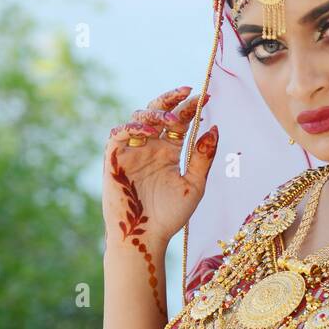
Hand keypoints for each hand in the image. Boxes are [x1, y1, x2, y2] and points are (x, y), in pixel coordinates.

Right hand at [103, 86, 218, 251]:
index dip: (191, 108)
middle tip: (186, 92)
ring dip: (154, 114)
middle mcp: (150, 147)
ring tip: (171, 119)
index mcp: (169, 152)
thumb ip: (203, 157)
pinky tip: (147, 132)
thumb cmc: (170, 216)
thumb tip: (215, 128)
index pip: (179, 122)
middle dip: (171, 100)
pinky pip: (118, 135)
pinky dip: (131, 129)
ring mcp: (132, 151)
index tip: (207, 97)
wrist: (145, 236)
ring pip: (138, 119)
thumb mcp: (194, 185)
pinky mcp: (114, 159)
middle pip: (158, 113)